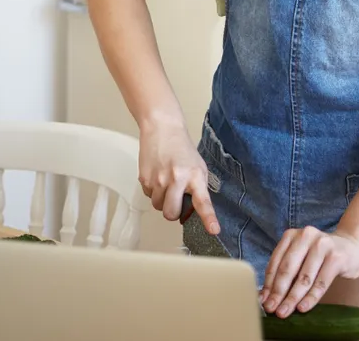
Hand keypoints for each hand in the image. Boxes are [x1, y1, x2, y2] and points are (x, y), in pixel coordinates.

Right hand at [137, 119, 219, 234]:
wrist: (162, 129)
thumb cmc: (182, 148)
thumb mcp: (198, 166)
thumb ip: (197, 188)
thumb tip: (193, 211)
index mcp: (195, 175)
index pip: (203, 201)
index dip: (208, 218)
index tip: (214, 230)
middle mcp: (177, 179)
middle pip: (171, 214)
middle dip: (173, 212)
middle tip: (176, 201)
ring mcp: (158, 179)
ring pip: (158, 207)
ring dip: (162, 201)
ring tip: (166, 184)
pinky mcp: (144, 178)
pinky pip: (149, 196)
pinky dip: (153, 192)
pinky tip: (158, 176)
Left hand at [260, 227, 358, 317]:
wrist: (352, 246)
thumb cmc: (321, 255)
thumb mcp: (301, 256)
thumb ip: (286, 272)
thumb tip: (266, 297)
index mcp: (292, 235)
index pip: (276, 262)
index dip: (268, 284)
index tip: (264, 301)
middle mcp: (306, 236)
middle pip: (287, 269)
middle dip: (278, 292)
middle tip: (271, 309)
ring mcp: (322, 244)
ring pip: (304, 277)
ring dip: (292, 298)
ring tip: (285, 312)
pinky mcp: (336, 257)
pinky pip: (320, 282)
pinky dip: (311, 298)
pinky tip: (303, 307)